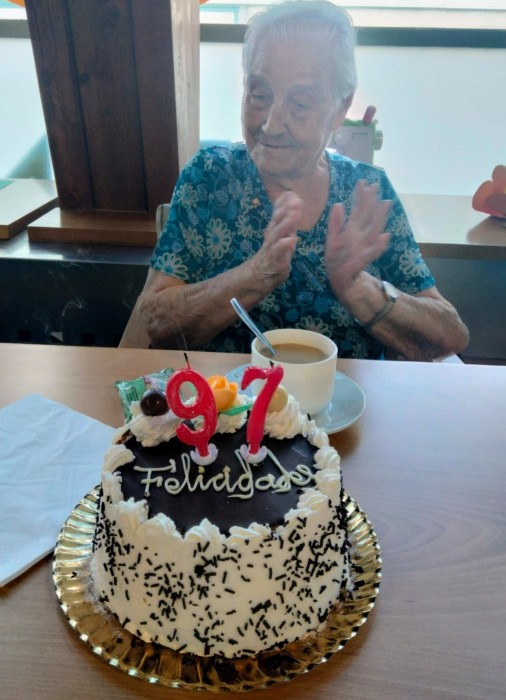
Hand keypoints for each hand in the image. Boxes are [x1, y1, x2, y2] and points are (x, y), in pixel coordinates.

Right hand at [253, 190, 301, 287]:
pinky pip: (278, 253)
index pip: (278, 212)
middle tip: (296, 201)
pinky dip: (284, 246)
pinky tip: (292, 240)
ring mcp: (271, 247)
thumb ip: (289, 220)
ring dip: (286, 224)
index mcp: (275, 227)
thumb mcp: (282, 234)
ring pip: (277, 234)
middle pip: (277, 220)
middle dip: (286, 209)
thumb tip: (296, 202)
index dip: (284, 202)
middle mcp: (272, 235)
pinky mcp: (274, 261)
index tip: (292, 193)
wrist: (258, 274)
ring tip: (295, 214)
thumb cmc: (274, 253)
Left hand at [325, 180, 390, 298]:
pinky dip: (379, 246)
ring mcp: (363, 247)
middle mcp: (360, 236)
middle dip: (371, 202)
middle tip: (375, 186)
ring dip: (379, 218)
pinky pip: (371, 253)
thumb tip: (339, 203)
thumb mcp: (333, 239)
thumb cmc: (337, 258)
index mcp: (353, 230)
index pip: (358, 210)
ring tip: (385, 204)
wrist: (339, 279)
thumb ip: (335, 223)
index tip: (362, 182)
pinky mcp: (362, 260)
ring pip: (373, 230)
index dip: (360, 197)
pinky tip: (385, 237)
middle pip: (368, 216)